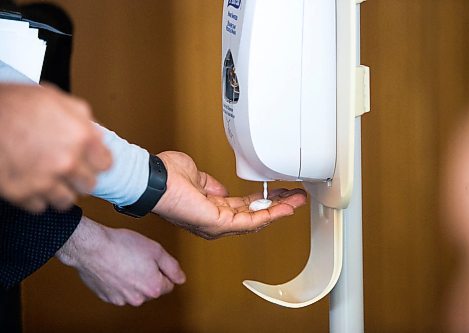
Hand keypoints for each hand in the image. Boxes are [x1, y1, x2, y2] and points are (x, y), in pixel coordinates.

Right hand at [0, 84, 111, 211]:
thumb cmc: (10, 104)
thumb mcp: (55, 98)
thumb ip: (81, 117)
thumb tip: (95, 132)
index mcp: (80, 137)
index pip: (106, 164)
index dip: (96, 162)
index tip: (90, 162)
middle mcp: (67, 162)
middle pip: (88, 185)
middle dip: (78, 177)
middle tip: (66, 169)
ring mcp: (45, 181)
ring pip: (66, 200)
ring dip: (59, 191)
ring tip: (48, 178)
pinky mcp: (22, 194)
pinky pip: (39, 206)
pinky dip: (35, 197)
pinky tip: (29, 182)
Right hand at [56, 216, 184, 306]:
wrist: (93, 247)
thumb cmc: (121, 245)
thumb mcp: (156, 250)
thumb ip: (172, 266)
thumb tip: (181, 278)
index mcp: (153, 288)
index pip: (169, 284)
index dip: (163, 270)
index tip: (153, 260)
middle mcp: (138, 298)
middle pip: (152, 289)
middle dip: (149, 275)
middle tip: (139, 258)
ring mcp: (121, 299)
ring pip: (135, 291)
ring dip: (134, 279)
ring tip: (126, 261)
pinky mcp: (107, 297)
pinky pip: (119, 290)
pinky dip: (119, 282)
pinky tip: (115, 268)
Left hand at [152, 151, 306, 238]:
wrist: (154, 180)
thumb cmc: (166, 177)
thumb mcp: (195, 175)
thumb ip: (210, 184)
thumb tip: (220, 189)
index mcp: (210, 207)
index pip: (243, 206)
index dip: (263, 200)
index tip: (278, 192)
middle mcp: (215, 219)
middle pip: (254, 215)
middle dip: (277, 205)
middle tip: (296, 197)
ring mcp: (217, 224)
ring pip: (256, 219)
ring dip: (278, 210)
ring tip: (297, 201)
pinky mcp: (218, 224)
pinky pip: (250, 221)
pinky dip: (269, 214)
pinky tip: (284, 207)